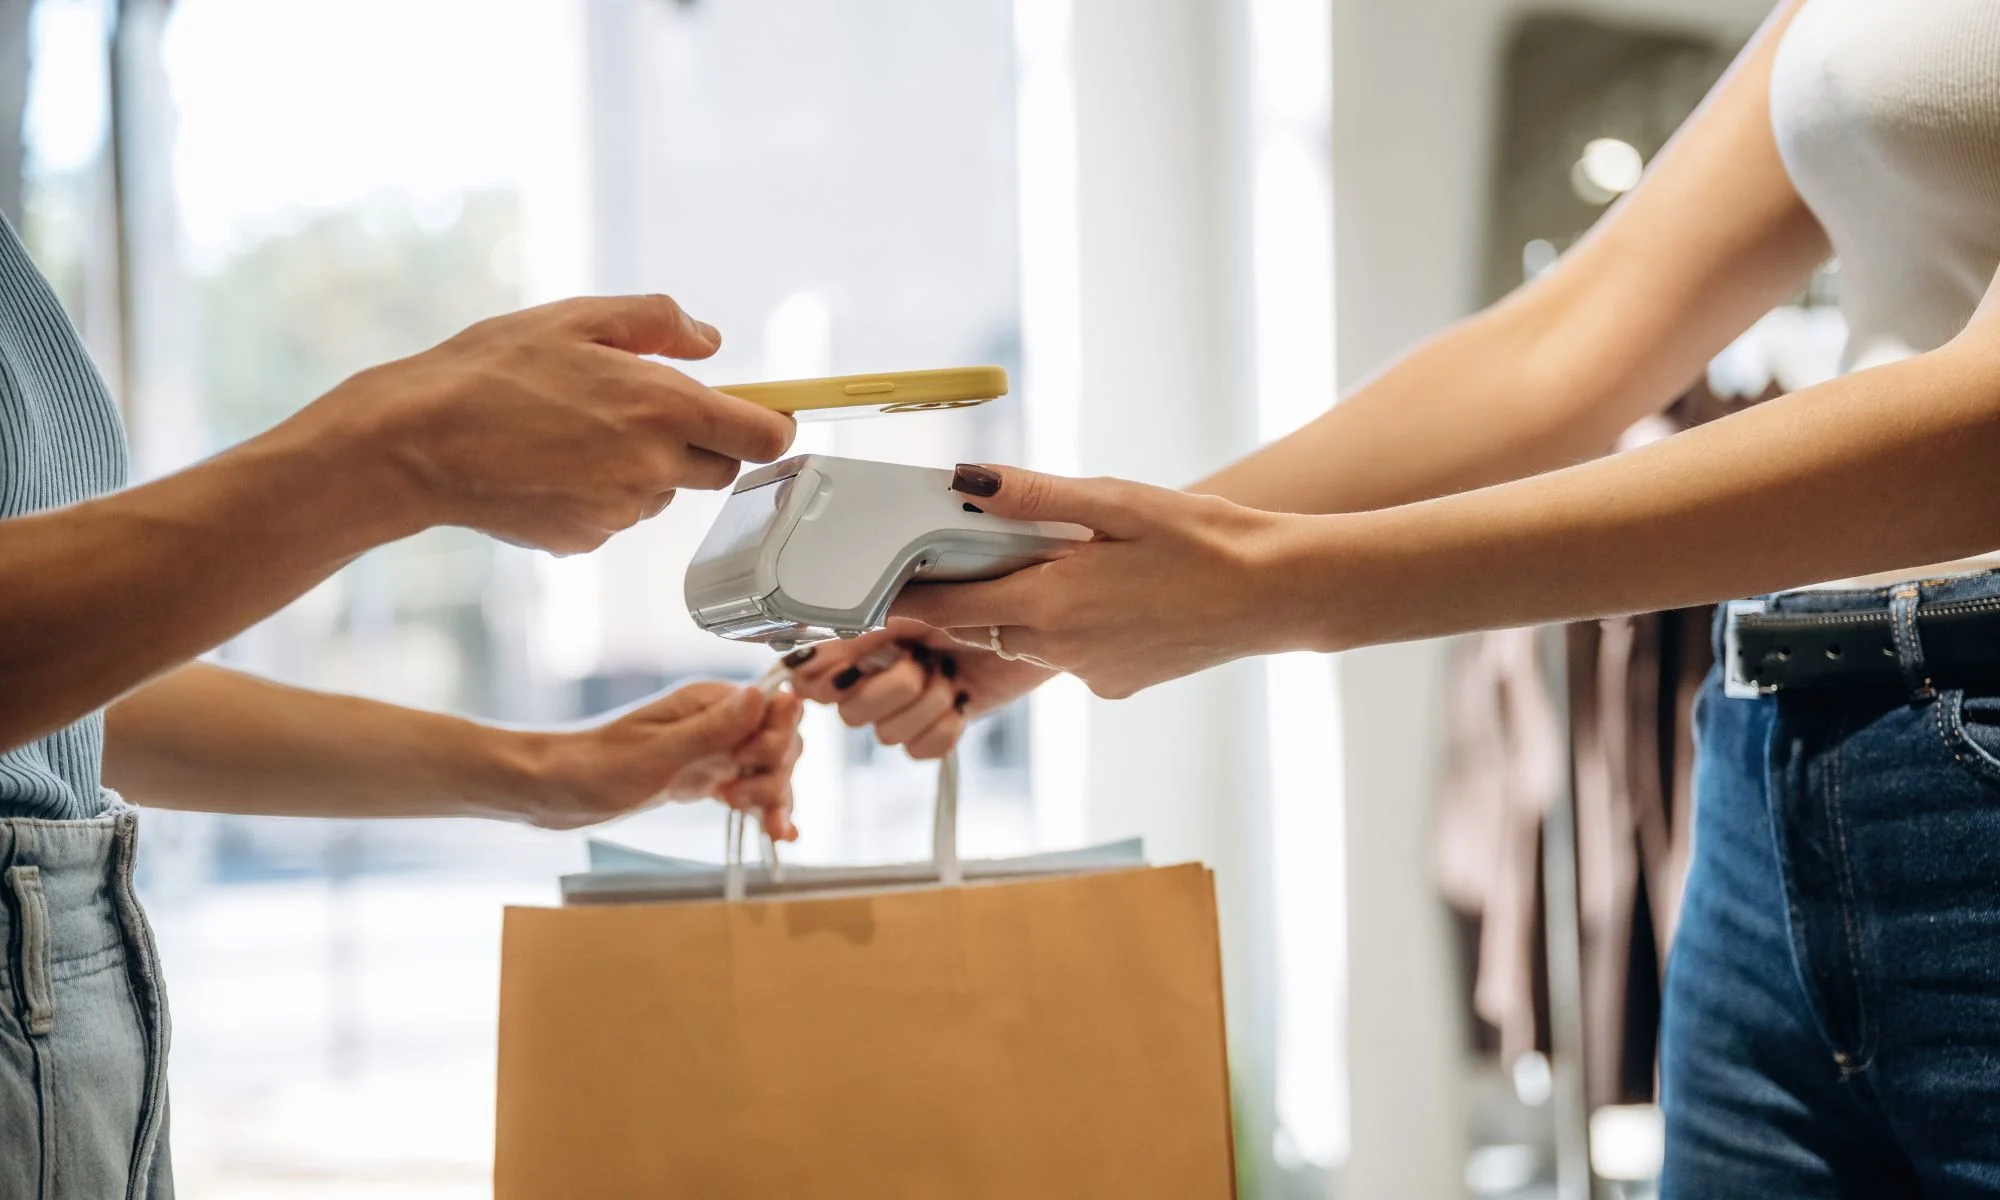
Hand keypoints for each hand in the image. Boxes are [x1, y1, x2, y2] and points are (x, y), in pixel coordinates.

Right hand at [280, 294, 795, 554]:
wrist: (413, 443)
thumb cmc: (488, 370)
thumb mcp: (574, 319)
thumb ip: (656, 321)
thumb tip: (712, 343)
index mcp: (665, 408)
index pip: (766, 436)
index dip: (771, 424)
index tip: (760, 413)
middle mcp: (653, 468)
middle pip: (722, 468)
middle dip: (702, 441)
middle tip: (645, 408)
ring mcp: (621, 513)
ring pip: (663, 491)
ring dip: (644, 465)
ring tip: (575, 431)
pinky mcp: (586, 541)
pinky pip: (617, 515)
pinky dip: (600, 493)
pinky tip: (549, 465)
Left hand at [517, 681, 804, 835]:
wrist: (552, 790)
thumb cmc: (593, 767)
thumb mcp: (657, 753)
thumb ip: (713, 729)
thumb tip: (763, 696)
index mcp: (708, 703)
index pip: (775, 709)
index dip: (777, 740)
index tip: (751, 765)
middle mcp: (716, 722)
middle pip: (780, 742)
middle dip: (775, 775)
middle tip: (738, 798)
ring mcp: (711, 751)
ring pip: (768, 770)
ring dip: (772, 796)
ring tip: (755, 821)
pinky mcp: (701, 778)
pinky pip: (748, 789)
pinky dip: (764, 809)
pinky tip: (777, 833)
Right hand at [787, 619, 1054, 759]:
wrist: (1032, 612)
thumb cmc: (976, 590)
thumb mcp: (914, 598)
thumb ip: (860, 619)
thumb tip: (810, 642)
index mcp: (858, 638)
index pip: (809, 678)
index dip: (825, 680)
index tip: (852, 666)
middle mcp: (875, 673)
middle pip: (850, 713)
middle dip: (891, 688)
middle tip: (920, 658)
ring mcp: (907, 703)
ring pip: (887, 734)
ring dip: (926, 702)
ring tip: (950, 671)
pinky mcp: (939, 724)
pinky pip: (921, 749)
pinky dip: (945, 726)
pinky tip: (961, 698)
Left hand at [890, 464, 1313, 697]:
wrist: (1274, 593)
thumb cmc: (1203, 540)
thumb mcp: (1116, 501)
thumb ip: (1033, 496)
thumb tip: (964, 481)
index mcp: (1052, 604)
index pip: (947, 607)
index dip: (907, 594)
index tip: (880, 578)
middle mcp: (1061, 650)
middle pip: (978, 626)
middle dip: (961, 594)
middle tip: (957, 554)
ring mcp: (1089, 674)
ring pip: (1023, 640)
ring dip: (1019, 606)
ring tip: (1056, 562)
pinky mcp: (1115, 685)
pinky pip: (1066, 655)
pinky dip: (1067, 626)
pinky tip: (1109, 596)